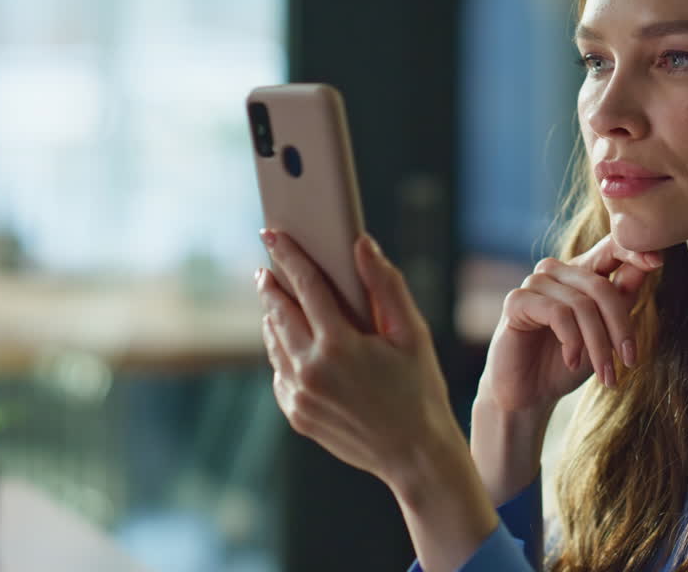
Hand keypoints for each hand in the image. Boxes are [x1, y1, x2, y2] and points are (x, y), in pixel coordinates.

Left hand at [255, 229, 461, 488]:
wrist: (414, 454)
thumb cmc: (420, 388)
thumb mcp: (411, 334)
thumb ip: (385, 285)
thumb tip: (361, 244)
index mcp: (339, 345)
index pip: (305, 286)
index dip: (288, 255)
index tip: (273, 234)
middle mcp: (311, 370)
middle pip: (279, 313)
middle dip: (271, 286)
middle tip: (266, 267)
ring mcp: (300, 396)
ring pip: (275, 343)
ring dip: (273, 317)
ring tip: (277, 299)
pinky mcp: (297, 415)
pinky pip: (281, 373)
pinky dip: (283, 351)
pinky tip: (293, 342)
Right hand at [481, 233, 662, 413]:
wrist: (531, 394)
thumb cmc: (570, 361)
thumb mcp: (606, 331)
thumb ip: (623, 297)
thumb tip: (651, 263)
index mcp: (581, 272)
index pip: (611, 248)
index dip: (634, 251)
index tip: (657, 262)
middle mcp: (557, 271)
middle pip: (601, 287)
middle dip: (620, 328)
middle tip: (630, 361)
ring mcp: (535, 283)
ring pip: (581, 304)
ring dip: (598, 344)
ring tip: (606, 374)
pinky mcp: (516, 301)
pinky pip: (557, 313)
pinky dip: (572, 341)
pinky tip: (572, 361)